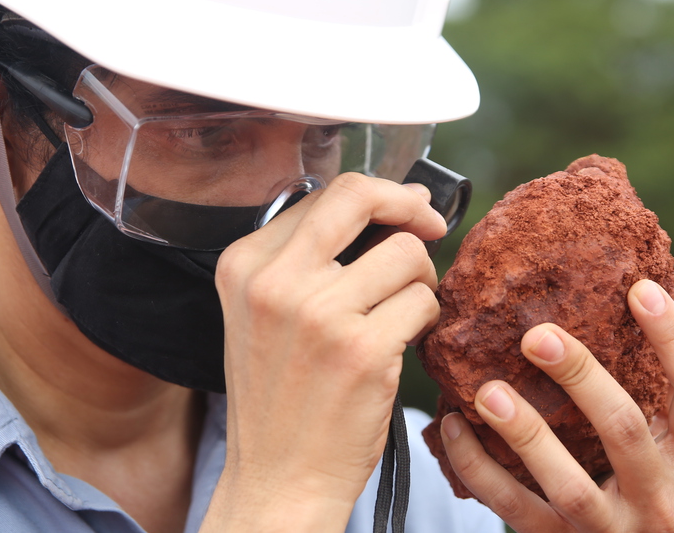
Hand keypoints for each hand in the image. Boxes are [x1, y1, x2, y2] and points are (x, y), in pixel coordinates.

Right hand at [200, 174, 448, 531]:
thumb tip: (393, 203)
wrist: (278, 479)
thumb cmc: (280, 400)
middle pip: (360, 197)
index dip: (376, 197)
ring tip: (405, 312)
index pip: (325, 195)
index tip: (402, 211)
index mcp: (244, 265)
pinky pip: (422, 303)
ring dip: (421, 281)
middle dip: (408, 204)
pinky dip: (427, 319)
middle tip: (430, 224)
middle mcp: (274, 282)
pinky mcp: (362, 351)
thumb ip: (308, 258)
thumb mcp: (262, 315)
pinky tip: (408, 342)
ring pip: (406, 254)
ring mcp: (318, 315)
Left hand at [439, 280, 673, 531]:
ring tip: (487, 390)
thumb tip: (650, 284)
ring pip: (569, 484)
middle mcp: (663, 499)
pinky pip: (513, 509)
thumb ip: (654, 380)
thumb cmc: (633, 477)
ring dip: (526, 433)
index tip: (640, 288)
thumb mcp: (661, 440)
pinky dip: (478, 468)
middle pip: (626, 430)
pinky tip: (453, 426)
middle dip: (581, 377)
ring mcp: (612, 529)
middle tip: (536, 334)